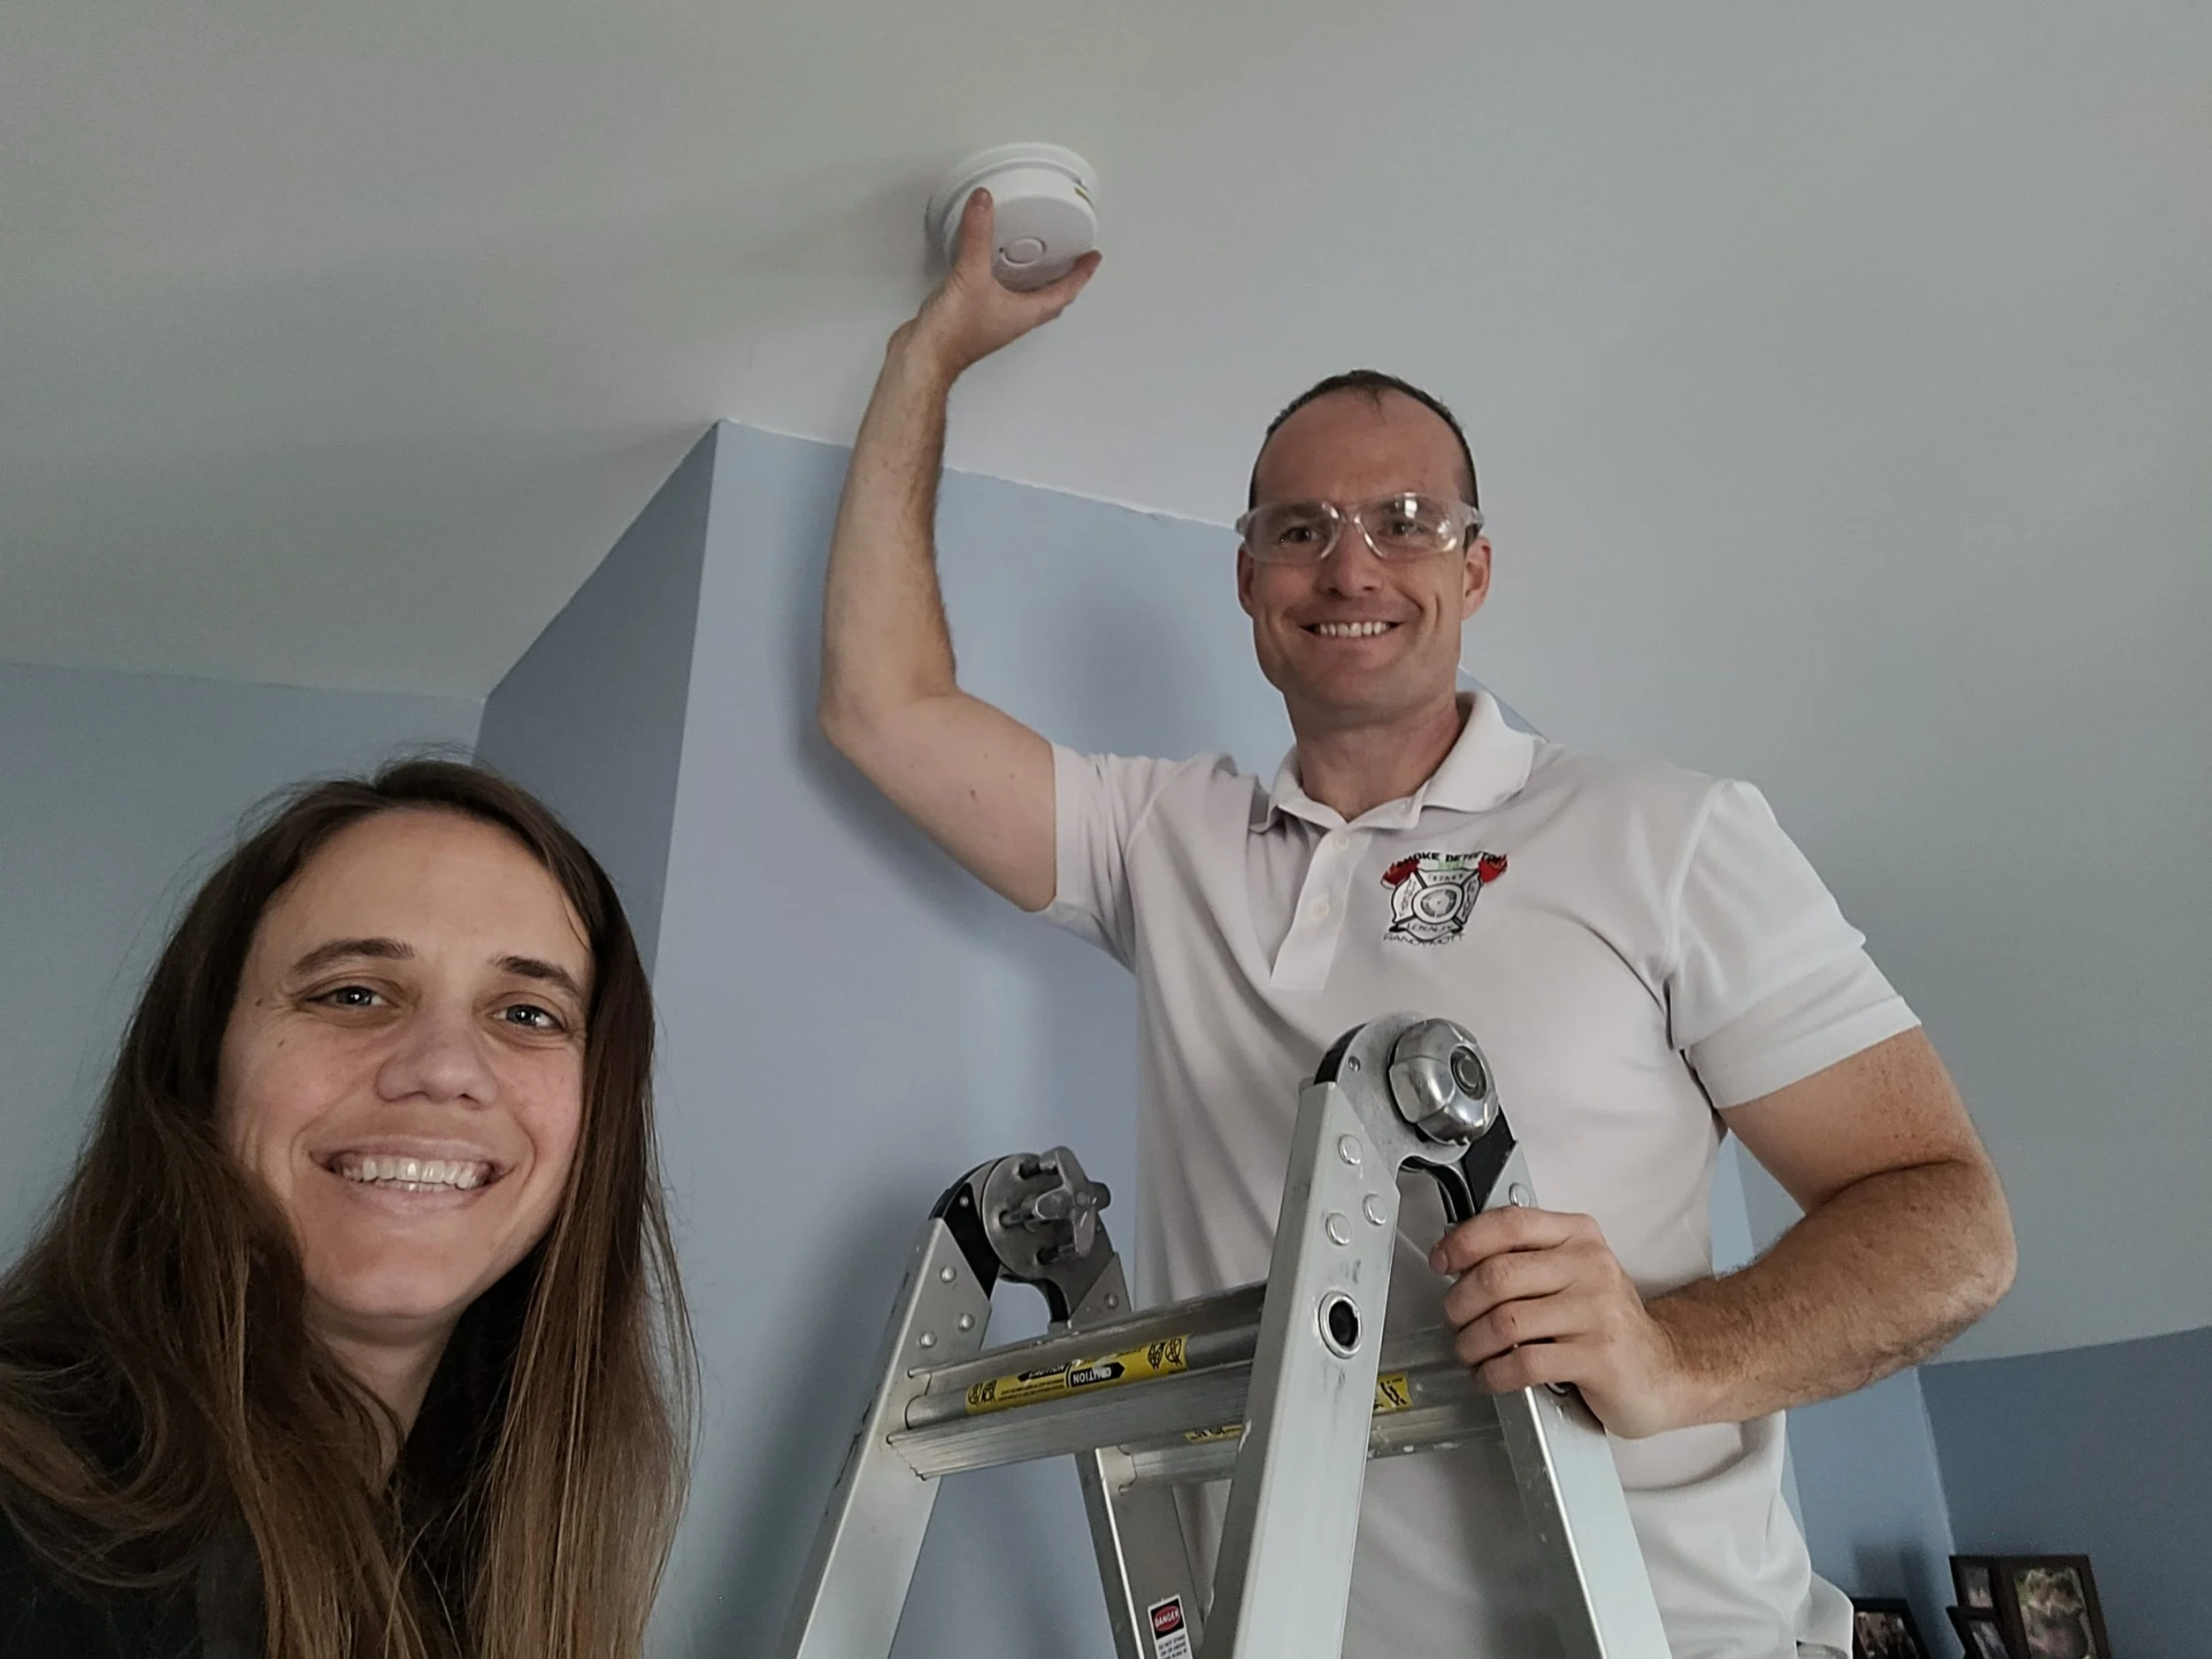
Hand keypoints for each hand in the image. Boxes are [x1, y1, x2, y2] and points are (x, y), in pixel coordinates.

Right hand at [894, 188, 1100, 380]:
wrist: (924, 357)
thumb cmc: (952, 335)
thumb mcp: (971, 274)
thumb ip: (978, 235)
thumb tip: (984, 204)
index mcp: (1025, 313)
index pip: (1065, 292)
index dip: (1082, 274)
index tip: (1093, 259)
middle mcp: (1014, 320)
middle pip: (1049, 300)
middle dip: (1064, 281)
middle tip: (1073, 264)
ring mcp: (995, 323)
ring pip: (1026, 302)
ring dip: (1035, 284)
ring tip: (1038, 264)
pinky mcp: (975, 322)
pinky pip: (999, 299)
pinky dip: (1004, 284)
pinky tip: (989, 272)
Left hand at [1430, 1206, 1697, 1439]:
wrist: (1665, 1369)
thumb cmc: (1607, 1321)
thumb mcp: (1573, 1272)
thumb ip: (1526, 1258)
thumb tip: (1459, 1256)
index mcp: (1579, 1236)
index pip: (1510, 1223)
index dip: (1464, 1241)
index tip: (1442, 1261)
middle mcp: (1590, 1267)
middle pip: (1498, 1275)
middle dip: (1460, 1302)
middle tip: (1454, 1319)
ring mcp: (1597, 1312)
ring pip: (1505, 1321)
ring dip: (1472, 1343)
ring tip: (1470, 1351)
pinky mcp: (1599, 1357)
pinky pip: (1525, 1363)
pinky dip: (1494, 1373)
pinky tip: (1491, 1376)